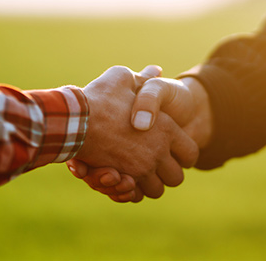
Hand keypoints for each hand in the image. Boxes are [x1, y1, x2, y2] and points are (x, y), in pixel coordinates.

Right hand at [73, 66, 198, 199]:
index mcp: (166, 129)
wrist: (74, 120)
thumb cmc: (99, 97)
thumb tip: (155, 69)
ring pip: (157, 190)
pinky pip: (135, 196)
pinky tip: (124, 180)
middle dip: (167, 174)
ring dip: (149, 184)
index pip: (190, 153)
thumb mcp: (122, 78)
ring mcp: (141, 169)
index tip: (175, 153)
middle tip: (156, 165)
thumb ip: (142, 79)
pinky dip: (131, 192)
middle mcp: (158, 152)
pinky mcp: (122, 180)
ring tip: (139, 174)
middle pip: (176, 177)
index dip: (184, 154)